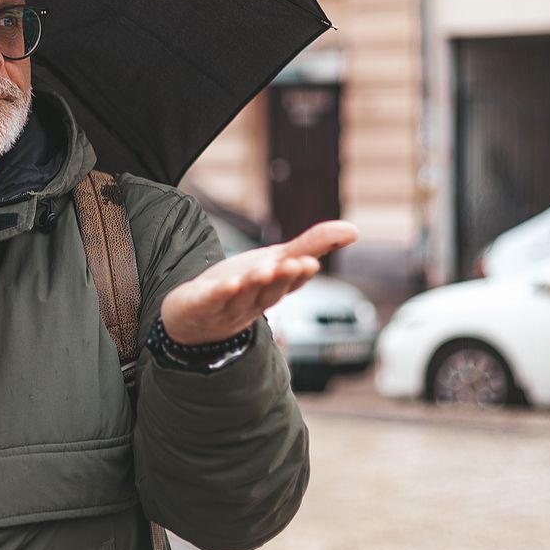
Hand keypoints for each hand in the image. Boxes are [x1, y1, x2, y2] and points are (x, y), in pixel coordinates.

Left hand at [160, 220, 358, 343]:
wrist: (195, 318)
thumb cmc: (242, 286)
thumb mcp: (276, 261)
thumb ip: (312, 245)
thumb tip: (354, 230)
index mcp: (274, 289)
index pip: (291, 282)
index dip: (300, 274)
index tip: (311, 262)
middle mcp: (253, 300)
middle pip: (271, 292)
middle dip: (284, 279)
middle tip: (298, 264)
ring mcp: (226, 307)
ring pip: (243, 296)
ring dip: (256, 284)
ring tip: (266, 269)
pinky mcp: (199, 306)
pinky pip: (210, 301)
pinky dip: (219, 294)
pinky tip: (227, 284)